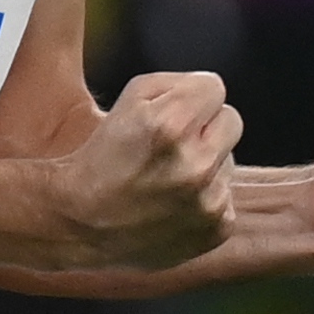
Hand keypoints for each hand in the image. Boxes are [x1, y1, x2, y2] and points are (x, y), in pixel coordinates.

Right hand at [48, 70, 243, 270]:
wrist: (81, 225)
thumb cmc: (102, 157)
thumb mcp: (127, 101)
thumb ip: (175, 84)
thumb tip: (211, 92)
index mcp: (170, 125)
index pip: (215, 87)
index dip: (191, 97)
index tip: (172, 113)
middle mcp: (195, 164)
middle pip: (232, 120)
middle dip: (205, 127)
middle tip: (171, 145)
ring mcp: (209, 202)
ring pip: (229, 160)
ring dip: (206, 164)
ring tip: (166, 179)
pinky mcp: (216, 229)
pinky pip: (227, 196)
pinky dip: (206, 198)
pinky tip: (174, 205)